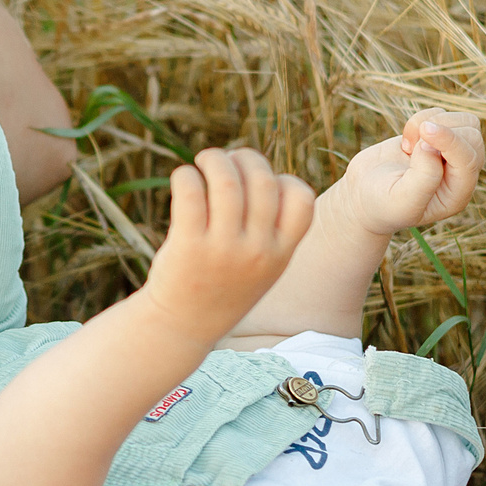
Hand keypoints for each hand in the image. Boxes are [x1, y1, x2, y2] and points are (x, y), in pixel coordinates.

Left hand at [138, 149, 317, 343]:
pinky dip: (186, 175)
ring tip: (204, 161)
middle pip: (263, 181)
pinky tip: (184, 179)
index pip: (302, 200)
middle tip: (226, 161)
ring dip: (214, 159)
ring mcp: (222, 249)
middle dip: (245, 158)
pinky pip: (190, 192)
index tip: (261, 183)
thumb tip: (253, 167)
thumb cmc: (222, 286)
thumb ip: (268, 227)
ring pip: (227, 181)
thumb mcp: (261, 267)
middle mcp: (256, 252)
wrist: (183, 326)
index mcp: (280, 255)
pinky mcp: (187, 246)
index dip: (283, 179)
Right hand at [331, 110, 483, 235]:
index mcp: (457, 194)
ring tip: (409, 144)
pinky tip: (407, 142)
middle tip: (411, 146)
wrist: (363, 195)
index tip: (422, 134)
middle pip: (472, 135)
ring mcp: (450, 154)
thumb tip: (432, 145)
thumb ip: (424, 178)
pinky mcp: (436, 138)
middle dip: (441, 130)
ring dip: (433, 122)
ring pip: (463, 120)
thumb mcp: (401, 201)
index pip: (469, 159)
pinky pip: (441, 114)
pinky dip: (421, 119)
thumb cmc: (381, 204)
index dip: (449, 140)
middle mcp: (460, 173)